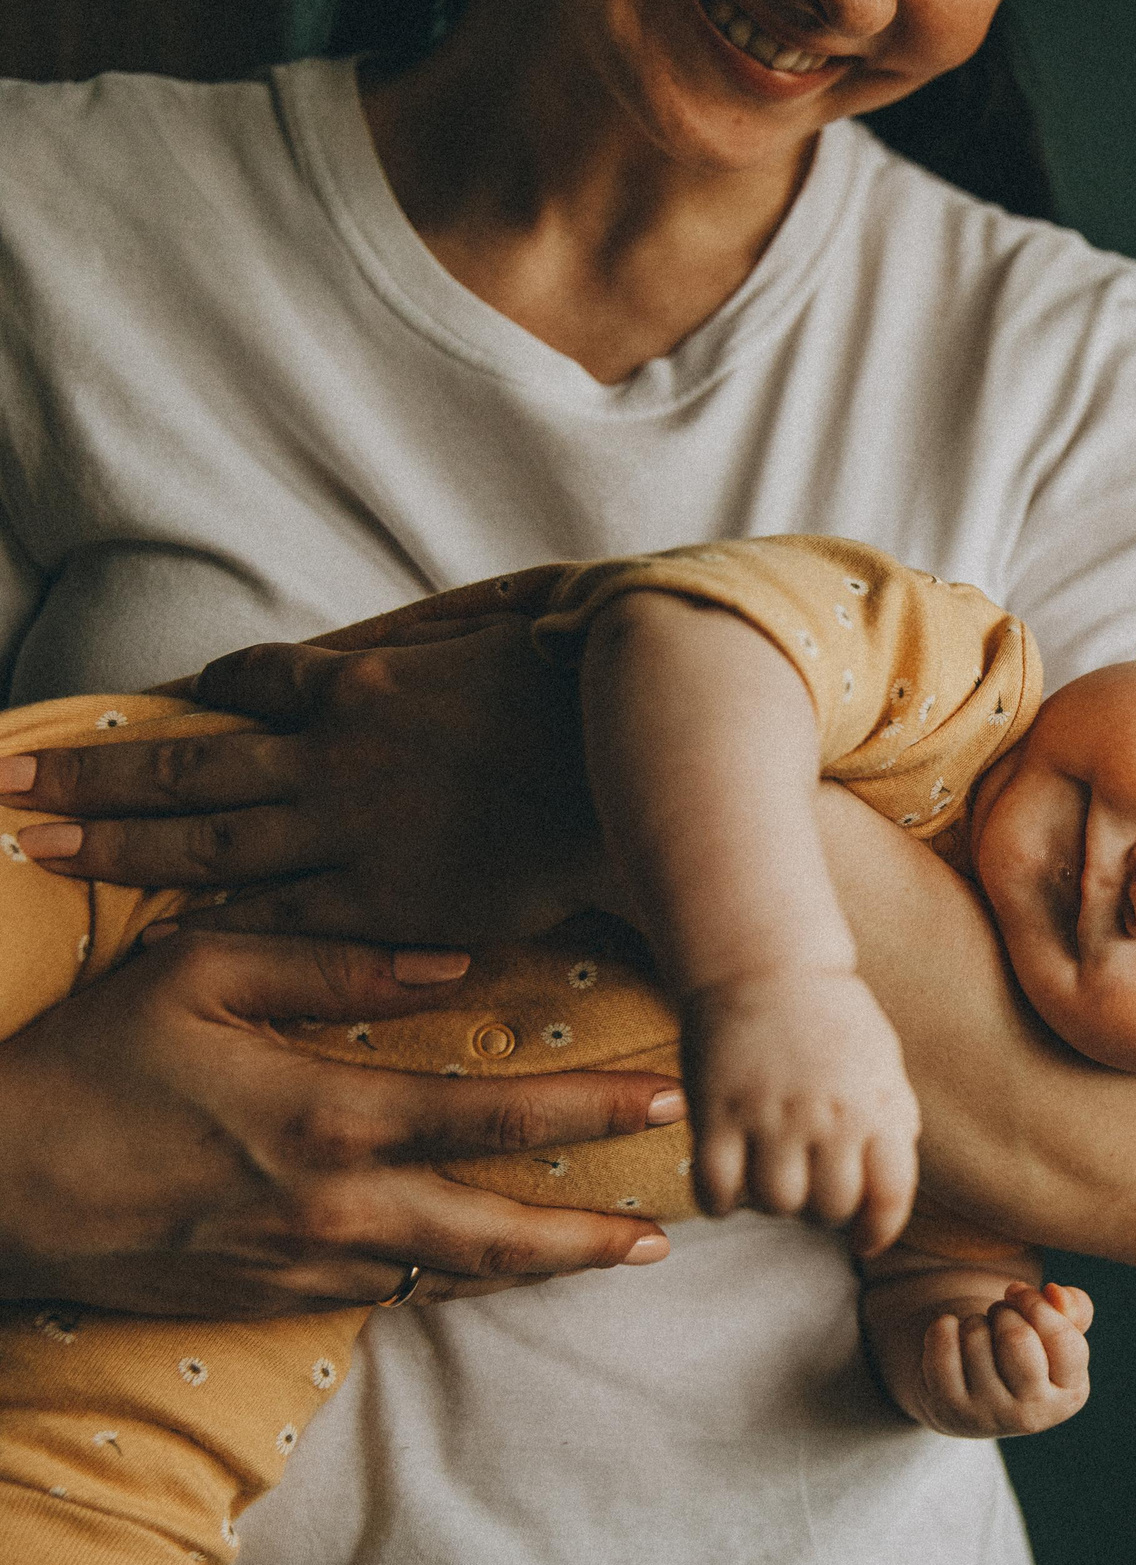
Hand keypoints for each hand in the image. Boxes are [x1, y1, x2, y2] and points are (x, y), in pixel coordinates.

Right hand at [0, 929, 678, 1316]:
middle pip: (497, 1231)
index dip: (588, 1107)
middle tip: (676, 1223)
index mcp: (324, 1116)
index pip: (490, 1115)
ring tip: (617, 1252)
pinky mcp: (272, 1298)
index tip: (667, 1096)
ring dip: (541, 1266)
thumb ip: (332, 966)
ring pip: (452, 1274)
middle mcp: (330, 1204)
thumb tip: (452, 963)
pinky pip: (390, 1292)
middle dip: (593, 1232)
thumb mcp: (196, 976)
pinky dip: (458, 1279)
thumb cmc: (84, 1064)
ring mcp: (303, 1263)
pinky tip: (501, 1266)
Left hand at [3, 618, 602, 943]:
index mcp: (363, 683)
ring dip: (115, 845)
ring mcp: (353, 830)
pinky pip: (281, 912)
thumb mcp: (508, 636)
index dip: (206, 693)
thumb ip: (438, 641)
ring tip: (37, 849)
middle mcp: (335, 756)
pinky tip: (159, 928)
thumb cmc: (587, 701)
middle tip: (8, 785)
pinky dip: (217, 917)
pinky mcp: (389, 900)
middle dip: (93, 777)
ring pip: (206, 842)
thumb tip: (397, 636)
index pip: (255, 683)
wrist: (643, 778)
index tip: (164, 704)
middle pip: (188, 766)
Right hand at [680, 968, 919, 1251]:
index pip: (890, 1195)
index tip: (865, 1239)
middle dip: (823, 1211)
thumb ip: (892, 1124)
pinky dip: (721, 1200)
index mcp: (875, 1105)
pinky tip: (729, 1179)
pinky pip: (716, 1191)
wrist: (764, 964)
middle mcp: (827, 1116)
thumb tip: (888, 1187)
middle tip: (810, 1184)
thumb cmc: (830, 1016)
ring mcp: (769, 1116)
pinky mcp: (716, 1114)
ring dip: (773, 1203)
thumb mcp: (884, 1065)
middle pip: (830, 1209)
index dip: (879, 1229)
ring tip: (770, 1172)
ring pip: (776, 1206)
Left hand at [907, 1281, 1093, 1438]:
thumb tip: (1054, 1293)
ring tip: (979, 1334)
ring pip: (976, 1337)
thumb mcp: (1055, 1334)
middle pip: (1016, 1337)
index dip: (1036, 1303)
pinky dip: (942, 1328)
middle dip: (1003, 1312)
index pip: (1061, 1337)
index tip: (1020, 1293)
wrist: (974, 1399)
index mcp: (1070, 1394)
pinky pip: (941, 1353)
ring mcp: (988, 1416)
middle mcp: (1033, 1415)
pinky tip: (949, 1332)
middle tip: (999, 1317)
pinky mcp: (949, 1411)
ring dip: (975, 1321)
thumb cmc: (1025, 1354)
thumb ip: (1072, 1306)